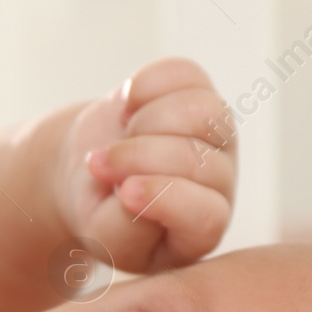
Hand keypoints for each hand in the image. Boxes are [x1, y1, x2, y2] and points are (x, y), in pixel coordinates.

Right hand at [54, 58, 235, 274]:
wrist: (91, 170)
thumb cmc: (101, 213)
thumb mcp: (103, 236)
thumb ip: (123, 227)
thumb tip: (133, 189)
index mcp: (200, 231)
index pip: (207, 215)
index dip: (167, 197)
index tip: (124, 192)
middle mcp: (219, 184)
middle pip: (197, 159)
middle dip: (139, 156)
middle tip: (99, 164)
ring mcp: (217, 136)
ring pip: (201, 111)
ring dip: (146, 120)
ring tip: (123, 136)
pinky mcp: (201, 93)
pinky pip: (183, 75)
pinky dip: (143, 86)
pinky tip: (129, 108)